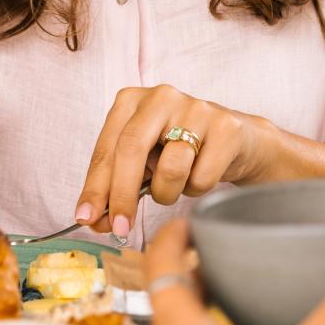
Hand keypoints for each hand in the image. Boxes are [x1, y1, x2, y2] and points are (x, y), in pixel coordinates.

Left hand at [75, 84, 263, 237]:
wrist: (238, 140)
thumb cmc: (181, 150)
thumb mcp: (143, 160)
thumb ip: (117, 185)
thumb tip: (94, 220)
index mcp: (131, 100)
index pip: (107, 148)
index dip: (95, 186)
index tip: (87, 218)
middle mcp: (161, 97)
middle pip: (131, 150)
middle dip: (122, 195)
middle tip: (120, 227)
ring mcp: (195, 108)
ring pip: (170, 169)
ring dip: (167, 193)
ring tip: (175, 186)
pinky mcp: (225, 126)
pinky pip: (201, 177)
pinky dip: (196, 189)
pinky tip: (201, 174)